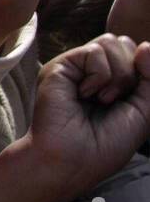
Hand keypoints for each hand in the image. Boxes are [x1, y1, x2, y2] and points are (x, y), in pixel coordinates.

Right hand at [0, 35, 149, 201]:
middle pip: (125, 42)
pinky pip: (94, 52)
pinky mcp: (60, 66)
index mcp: (111, 80)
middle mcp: (91, 71)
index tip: (131, 99)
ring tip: (101, 99)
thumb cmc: (106, 143)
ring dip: (117, 75)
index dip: (143, 70)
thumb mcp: (145, 110)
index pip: (136, 53)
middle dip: (131, 72)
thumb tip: (146, 46)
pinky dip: (99, 76)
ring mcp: (75, 67)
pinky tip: (84, 95)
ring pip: (111, 42)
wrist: (74, 159)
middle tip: (115, 101)